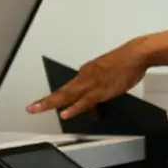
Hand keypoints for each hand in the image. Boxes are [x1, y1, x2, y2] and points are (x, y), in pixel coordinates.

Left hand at [28, 41, 148, 118]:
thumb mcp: (108, 75)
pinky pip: (85, 101)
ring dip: (51, 103)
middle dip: (45, 101)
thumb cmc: (125, 62)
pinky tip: (65, 113)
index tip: (42, 104)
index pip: (67, 88)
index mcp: (86, 73)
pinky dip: (74, 108)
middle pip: (62, 92)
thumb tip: (93, 97)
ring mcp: (91, 83)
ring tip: (37, 109)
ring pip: (68, 96)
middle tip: (31, 108)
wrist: (136, 54)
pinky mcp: (101, 89)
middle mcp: (84, 77)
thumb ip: (98, 86)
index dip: (54, 97)